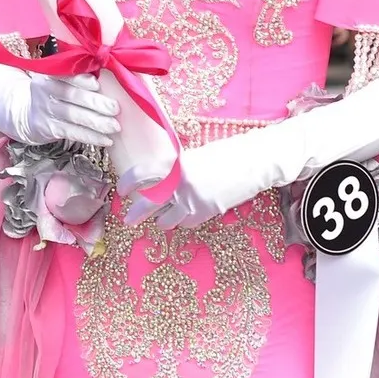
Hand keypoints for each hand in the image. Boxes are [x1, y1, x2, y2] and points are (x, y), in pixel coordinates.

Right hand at [0, 63, 119, 146]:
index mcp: (50, 73)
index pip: (65, 74)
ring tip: (114, 127)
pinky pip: (72, 133)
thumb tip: (112, 73)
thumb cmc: (57, 92)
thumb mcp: (62, 78)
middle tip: (115, 108)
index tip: (97, 84)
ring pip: (73, 116)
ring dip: (96, 123)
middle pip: (71, 96)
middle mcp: (45, 90)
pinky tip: (106, 140)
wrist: (28, 113)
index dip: (81, 79)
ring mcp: (45, 110)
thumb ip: (81, 74)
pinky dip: (91, 137)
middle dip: (95, 103)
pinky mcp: (48, 129)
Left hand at [121, 132, 280, 230]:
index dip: (128, 184)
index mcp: (176, 163)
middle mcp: (181, 183)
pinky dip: (184, 221)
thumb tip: (158, 182)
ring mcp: (193, 200)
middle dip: (136, 214)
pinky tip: (187, 214)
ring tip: (163, 217)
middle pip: (148, 204)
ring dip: (163, 220)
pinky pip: (186, 223)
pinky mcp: (207, 212)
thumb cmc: (227, 154)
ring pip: (167, 220)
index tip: (123, 190)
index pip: (142, 175)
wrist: (256, 161)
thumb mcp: (196, 156)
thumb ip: (177, 169)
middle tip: (129, 219)